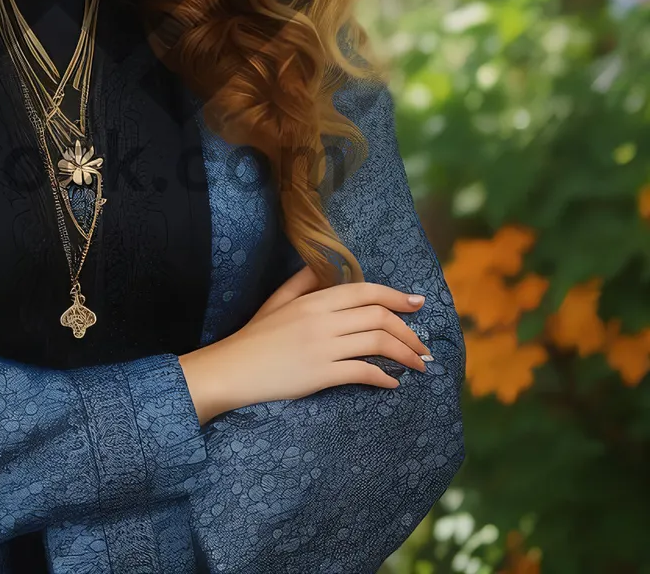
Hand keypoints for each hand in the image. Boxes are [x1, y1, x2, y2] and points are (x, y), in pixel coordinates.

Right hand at [180, 265, 433, 424]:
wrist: (231, 369)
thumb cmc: (254, 337)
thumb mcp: (276, 303)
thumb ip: (302, 284)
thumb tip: (325, 270)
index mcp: (313, 299)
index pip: (364, 291)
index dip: (395, 296)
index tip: (418, 303)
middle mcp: (322, 319)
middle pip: (378, 316)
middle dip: (409, 330)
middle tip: (423, 346)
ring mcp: (322, 346)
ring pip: (377, 343)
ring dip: (405, 354)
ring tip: (418, 365)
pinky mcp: (320, 374)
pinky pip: (362, 372)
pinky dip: (383, 378)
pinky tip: (392, 384)